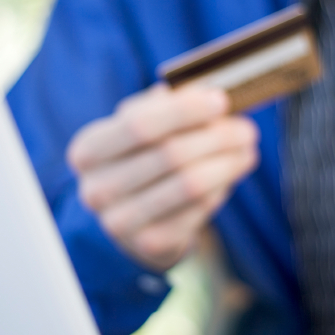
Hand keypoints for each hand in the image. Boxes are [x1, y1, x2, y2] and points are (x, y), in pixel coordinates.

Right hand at [66, 85, 258, 271]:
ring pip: (191, 185)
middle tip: (247, 129)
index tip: (221, 100)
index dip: (185, 111)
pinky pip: (199, 210)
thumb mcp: (139, 128)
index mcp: (87, 150)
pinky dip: (221, 188)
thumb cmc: (139, 159)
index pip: (140, 125)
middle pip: (171, 155)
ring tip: (247, 150)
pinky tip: (229, 174)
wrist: (129, 221)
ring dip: (228, 163)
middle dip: (218, 138)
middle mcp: (96, 189)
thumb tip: (209, 92)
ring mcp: (121, 222)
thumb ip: (167, 106)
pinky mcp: (151, 243)